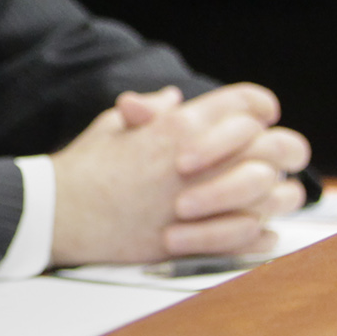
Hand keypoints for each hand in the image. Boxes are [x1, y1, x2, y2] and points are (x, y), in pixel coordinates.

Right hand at [49, 84, 308, 265]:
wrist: (57, 214)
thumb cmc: (82, 169)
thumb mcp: (113, 126)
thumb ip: (149, 111)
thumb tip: (172, 98)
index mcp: (179, 125)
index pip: (248, 103)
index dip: (260, 108)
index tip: (257, 119)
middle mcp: (198, 160)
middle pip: (276, 145)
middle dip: (279, 150)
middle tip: (267, 159)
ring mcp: (201, 200)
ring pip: (274, 192)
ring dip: (274, 194)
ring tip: (262, 197)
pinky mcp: (198, 236)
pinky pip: (256, 234)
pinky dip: (260, 232)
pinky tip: (250, 227)